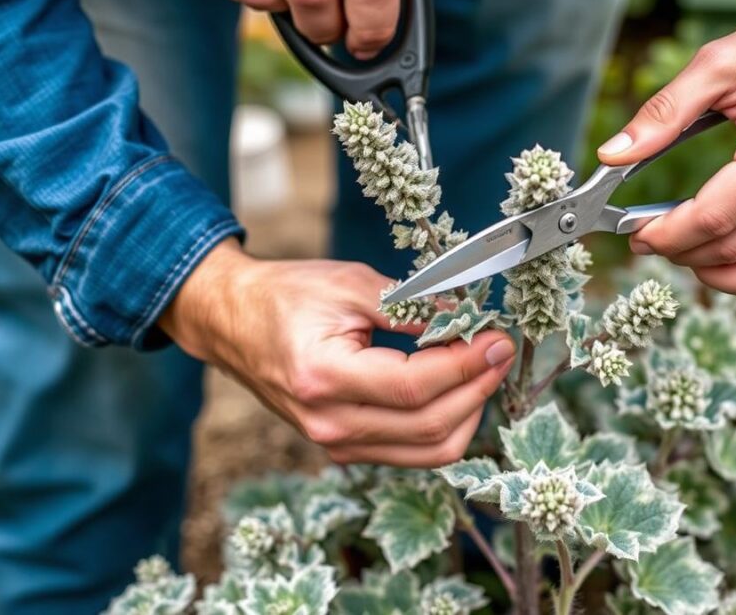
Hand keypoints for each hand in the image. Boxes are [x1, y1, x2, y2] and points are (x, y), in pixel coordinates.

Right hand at [159, 239, 514, 466]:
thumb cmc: (286, 295)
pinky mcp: (343, 448)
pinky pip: (411, 452)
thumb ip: (410, 305)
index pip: (414, 386)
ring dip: (468, 412)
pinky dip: (445, 426)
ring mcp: (334, 443)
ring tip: (486, 370)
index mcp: (322, 377)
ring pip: (427, 451)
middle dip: (477, 388)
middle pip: (428, 426)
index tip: (497, 337)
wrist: (233, 323)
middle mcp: (328, 423)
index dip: (466, 364)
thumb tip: (468, 321)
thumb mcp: (349, 284)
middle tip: (501, 350)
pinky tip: (458, 390)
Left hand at [598, 0, 735, 295]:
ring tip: (679, 243)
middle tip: (645, 236)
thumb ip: (660, 115)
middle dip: (678, 251)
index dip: (664, 235)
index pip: (711, 221)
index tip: (632, 233)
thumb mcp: (716, 65)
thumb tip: (610, 157)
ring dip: (710, 269)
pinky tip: (718, 241)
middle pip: (730, 252)